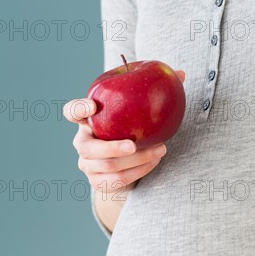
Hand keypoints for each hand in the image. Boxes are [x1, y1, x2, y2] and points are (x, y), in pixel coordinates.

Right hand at [63, 70, 185, 192]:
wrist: (127, 165)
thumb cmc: (133, 130)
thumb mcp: (138, 112)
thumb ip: (153, 92)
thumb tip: (181, 73)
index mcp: (87, 121)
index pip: (72, 112)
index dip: (78, 109)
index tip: (93, 106)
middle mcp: (83, 143)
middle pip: (88, 148)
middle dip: (111, 147)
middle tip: (133, 145)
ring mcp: (88, 165)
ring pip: (108, 166)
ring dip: (137, 160)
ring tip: (160, 150)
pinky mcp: (99, 182)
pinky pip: (119, 180)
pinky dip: (140, 171)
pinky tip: (155, 160)